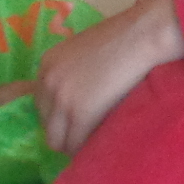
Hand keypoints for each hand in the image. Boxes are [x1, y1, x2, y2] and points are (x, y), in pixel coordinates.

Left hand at [32, 0, 183, 154]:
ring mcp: (61, 99)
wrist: (141, 35)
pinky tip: (100, 144)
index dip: (60, 115)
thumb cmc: (124, 37)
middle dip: (65, 131)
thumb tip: (78, 95)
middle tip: (87, 132)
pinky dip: (86, 148)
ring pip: (56, 140)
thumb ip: (73, 71)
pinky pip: (75, 144)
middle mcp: (47, 82)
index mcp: (46, 65)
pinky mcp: (79, 114)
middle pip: (46, 124)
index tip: (77, 120)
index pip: (42, 104)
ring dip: (73, 143)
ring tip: (93, 141)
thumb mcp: (85, 50)